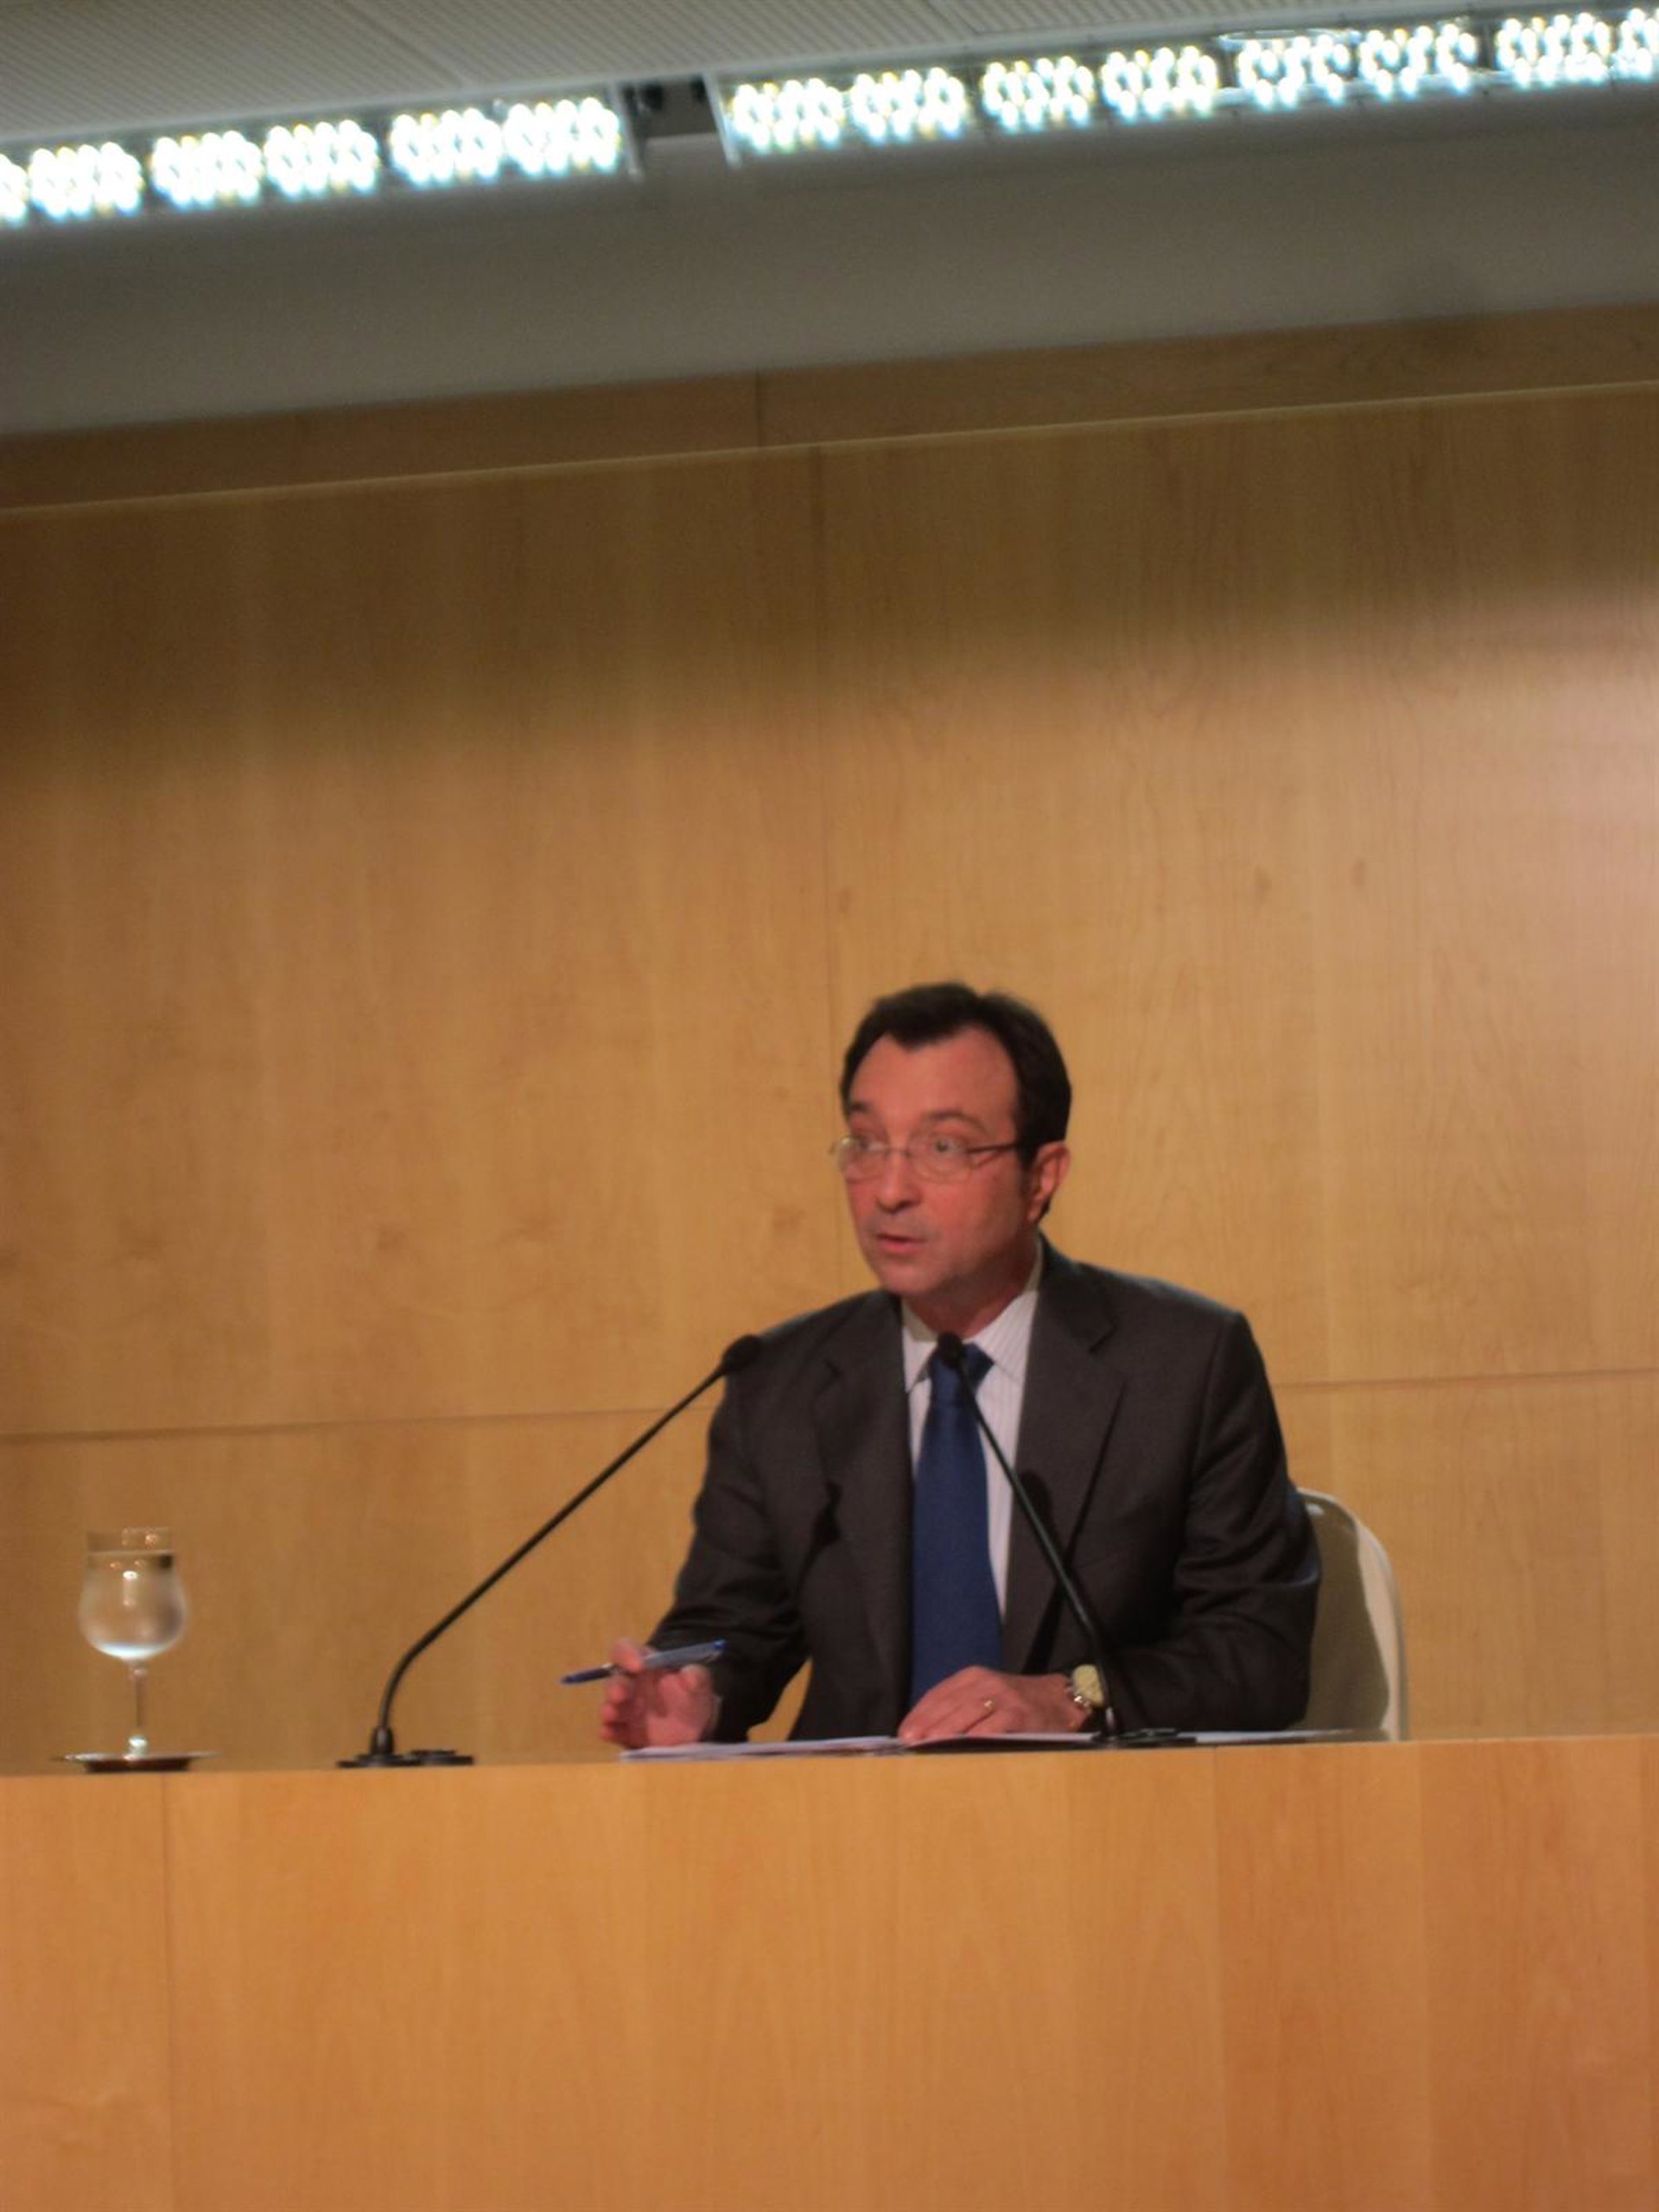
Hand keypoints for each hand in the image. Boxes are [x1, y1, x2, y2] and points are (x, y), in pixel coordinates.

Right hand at [599, 1638, 718, 1749]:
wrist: (697, 1728)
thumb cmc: (693, 1696)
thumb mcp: (701, 1683)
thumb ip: (698, 1676)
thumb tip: (689, 1676)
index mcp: (645, 1665)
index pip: (625, 1650)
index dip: (627, 1654)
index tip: (638, 1665)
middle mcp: (630, 1685)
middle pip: (615, 1681)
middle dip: (616, 1687)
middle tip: (621, 1694)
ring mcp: (627, 1710)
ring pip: (610, 1706)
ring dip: (609, 1709)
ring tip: (612, 1713)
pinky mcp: (626, 1733)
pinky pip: (613, 1730)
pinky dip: (609, 1731)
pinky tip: (609, 1732)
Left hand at [897, 1666, 1082, 1743]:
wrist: (1058, 1700)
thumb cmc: (1013, 1704)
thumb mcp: (984, 1696)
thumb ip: (958, 1708)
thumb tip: (923, 1733)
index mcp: (972, 1677)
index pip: (938, 1695)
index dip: (919, 1714)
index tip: (903, 1734)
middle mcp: (986, 1682)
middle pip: (950, 1704)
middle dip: (927, 1724)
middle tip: (910, 1743)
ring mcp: (1005, 1697)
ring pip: (969, 1712)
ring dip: (947, 1729)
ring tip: (929, 1745)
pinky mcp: (1021, 1713)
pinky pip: (997, 1724)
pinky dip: (979, 1735)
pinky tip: (965, 1745)